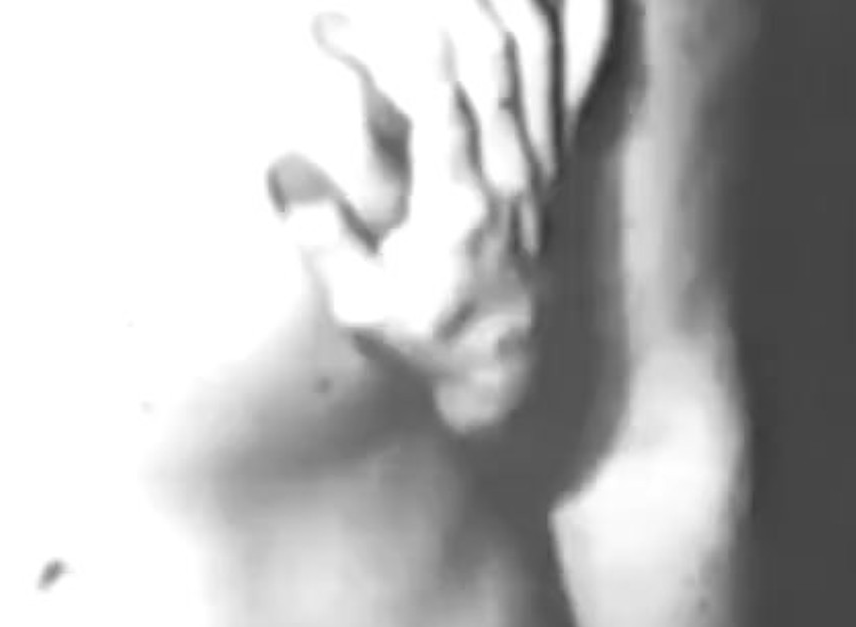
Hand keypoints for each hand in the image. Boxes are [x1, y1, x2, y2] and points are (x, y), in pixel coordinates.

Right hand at [269, 1, 609, 433]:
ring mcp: (541, 155)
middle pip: (489, 52)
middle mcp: (510, 168)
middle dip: (433, 2)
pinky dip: (573, 19)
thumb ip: (323, 237)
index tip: (330, 25)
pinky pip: (573, 70)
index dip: (384, 46)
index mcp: (459, 203)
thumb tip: (282, 165)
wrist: (506, 361)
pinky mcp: (556, 152)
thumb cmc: (428, 333)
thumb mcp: (362, 306)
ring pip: (534, 47)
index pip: (435, 96)